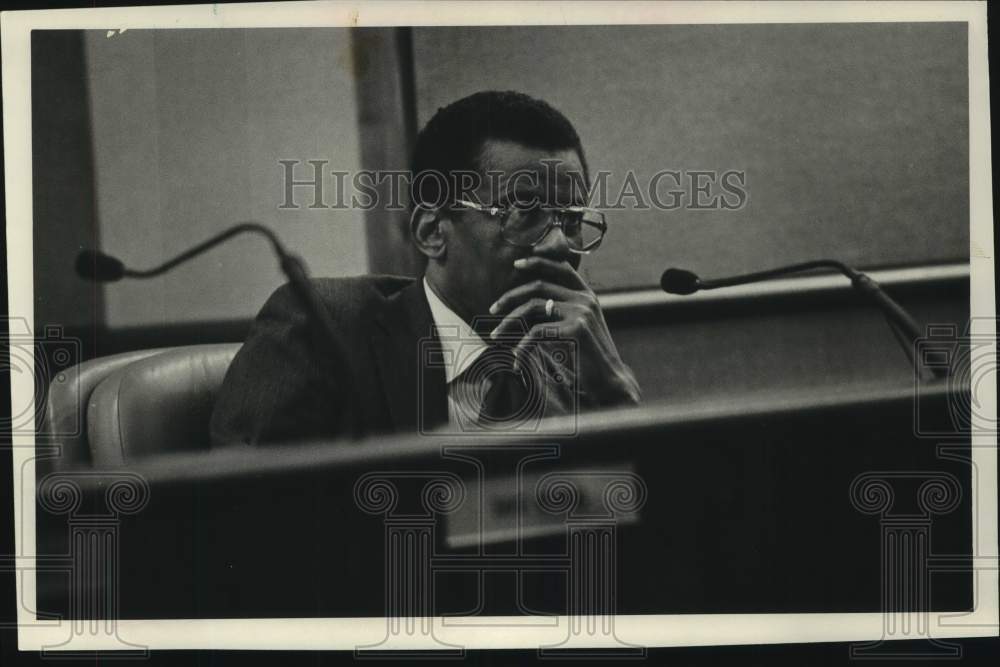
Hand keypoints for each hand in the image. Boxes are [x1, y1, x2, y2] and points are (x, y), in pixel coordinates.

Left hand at [488, 257, 640, 406]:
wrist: (609, 380)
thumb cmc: (589, 357)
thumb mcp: (578, 327)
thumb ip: (561, 311)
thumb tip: (528, 305)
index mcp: (586, 295)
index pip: (561, 267)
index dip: (538, 261)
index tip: (517, 264)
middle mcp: (585, 298)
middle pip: (539, 285)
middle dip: (511, 295)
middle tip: (493, 308)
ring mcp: (581, 311)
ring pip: (533, 305)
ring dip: (509, 321)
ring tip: (496, 335)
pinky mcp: (575, 328)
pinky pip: (537, 332)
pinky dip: (522, 347)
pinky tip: (516, 360)